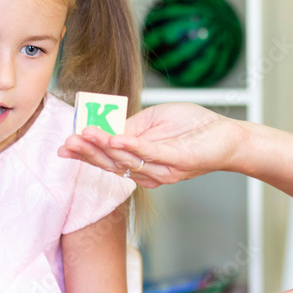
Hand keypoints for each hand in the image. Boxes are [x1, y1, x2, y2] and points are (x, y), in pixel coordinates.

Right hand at [58, 102, 242, 187]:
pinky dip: (131, 146)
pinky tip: (115, 138)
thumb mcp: (154, 121)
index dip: (85, 154)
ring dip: (104, 147)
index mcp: (140, 163)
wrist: (227, 134)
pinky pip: (150, 155)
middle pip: (111, 164)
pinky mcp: (177, 162)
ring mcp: (162, 170)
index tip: (64, 146)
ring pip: (126, 161)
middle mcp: (149, 172)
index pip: (107, 160)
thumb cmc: (192, 127)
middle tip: (68, 142)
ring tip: (86, 133)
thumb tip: (104, 125)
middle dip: (88, 153)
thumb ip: (130, 126)